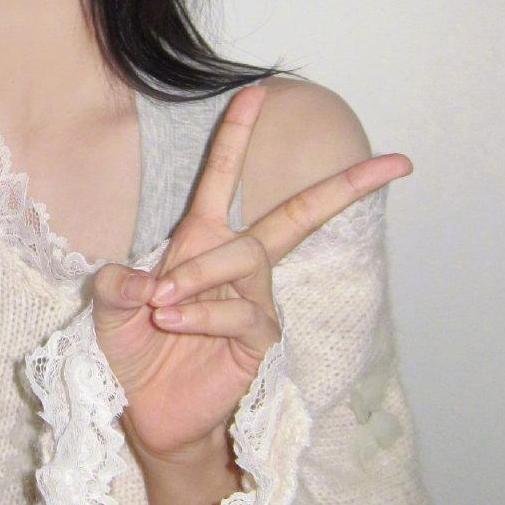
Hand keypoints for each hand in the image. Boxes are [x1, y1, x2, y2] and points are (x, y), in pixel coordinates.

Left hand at [92, 85, 411, 464]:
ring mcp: (256, 301)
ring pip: (247, 259)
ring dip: (202, 274)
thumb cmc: (137, 351)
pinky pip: (242, 311)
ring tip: (161, 303)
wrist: (149, 412)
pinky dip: (204, 312)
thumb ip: (116, 286)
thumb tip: (141, 280)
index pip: (223, 179)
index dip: (237, 136)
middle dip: (344, 187)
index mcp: (201, 240)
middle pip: (297, 215)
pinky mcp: (261, 340)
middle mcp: (237, 263)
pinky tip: (175, 321)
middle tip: (393, 164)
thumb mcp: (111, 311)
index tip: (257, 92)